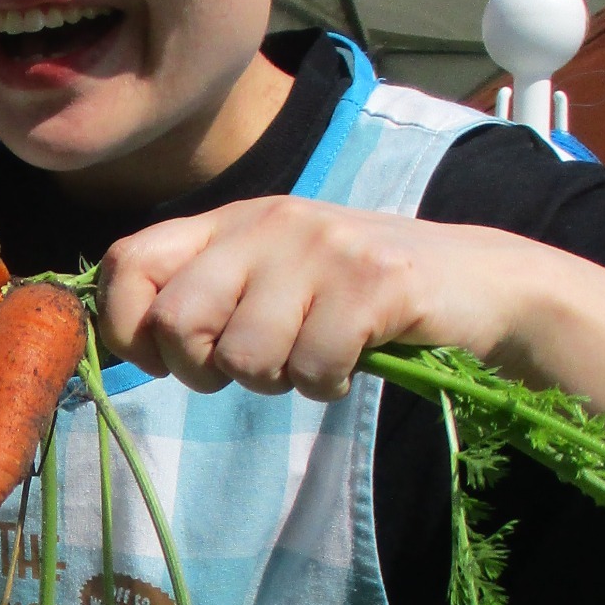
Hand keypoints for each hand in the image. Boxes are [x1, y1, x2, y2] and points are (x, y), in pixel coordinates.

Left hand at [96, 199, 527, 399]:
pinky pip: (310, 369)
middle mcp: (269, 223)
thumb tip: (124, 342)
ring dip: (274, 380)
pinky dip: (326, 384)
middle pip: (177, 322)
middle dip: (203, 371)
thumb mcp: (271, 277)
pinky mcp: (373, 282)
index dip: (125, 327)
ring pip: (244, 357)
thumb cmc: (357, 294)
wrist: (480, 284)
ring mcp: (322, 248)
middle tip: (252, 368)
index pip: (127, 262)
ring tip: (311, 357)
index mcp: (231, 220)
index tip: (163, 360)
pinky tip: (350, 361)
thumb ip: (204, 293)